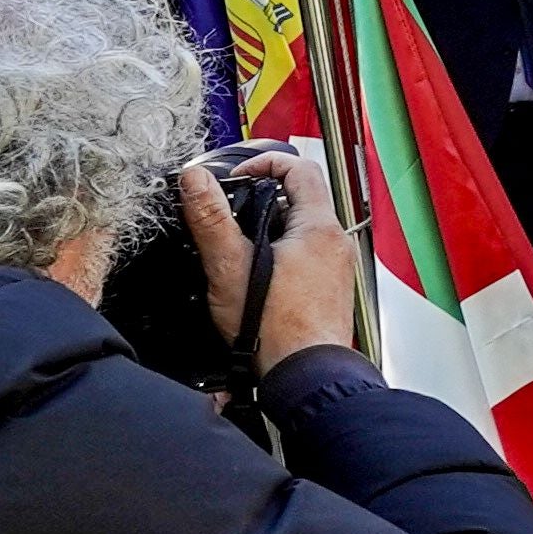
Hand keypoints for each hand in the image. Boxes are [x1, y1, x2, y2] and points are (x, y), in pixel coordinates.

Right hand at [177, 146, 352, 368]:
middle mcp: (335, 242)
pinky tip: (258, 272)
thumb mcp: (230, 266)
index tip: (239, 174)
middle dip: (265, 196)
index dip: (267, 161)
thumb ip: (211, 219)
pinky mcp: (331, 286)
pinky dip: (283, 251)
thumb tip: (195, 180)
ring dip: (272, 226)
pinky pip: (308, 253)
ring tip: (240, 243)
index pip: (301, 168)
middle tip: (233, 209)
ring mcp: (337, 265)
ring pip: (304, 227)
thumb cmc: (274, 327)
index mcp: (319, 227)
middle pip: (304, 197)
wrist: (304, 372)